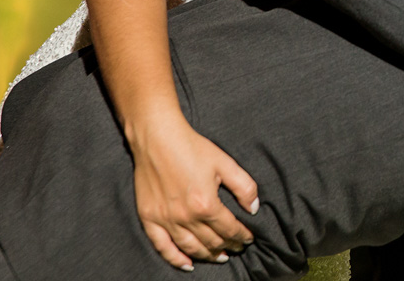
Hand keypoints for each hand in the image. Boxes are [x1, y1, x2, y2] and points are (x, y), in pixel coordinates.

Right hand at [128, 114, 258, 270]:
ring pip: (190, 247)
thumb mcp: (225, 163)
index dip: (242, 236)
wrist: (158, 139)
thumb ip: (244, 187)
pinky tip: (187, 264)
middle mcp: (186, 217)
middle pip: (212, 241)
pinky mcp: (149, 219)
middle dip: (228, 246)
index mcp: (206, 204)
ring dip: (207, 255)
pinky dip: (175, 259)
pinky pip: (162, 247)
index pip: (229, 229)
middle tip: (236, 248)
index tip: (249, 238)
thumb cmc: (192, 148)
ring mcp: (166, 220)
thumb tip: (254, 208)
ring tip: (219, 257)